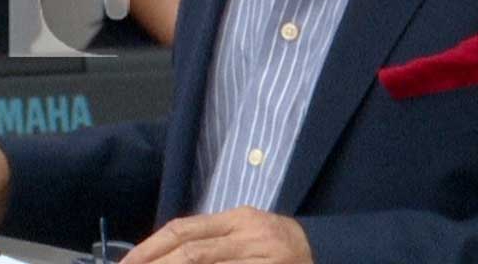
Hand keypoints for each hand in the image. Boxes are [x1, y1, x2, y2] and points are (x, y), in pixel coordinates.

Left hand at [122, 208, 311, 263]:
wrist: (326, 252)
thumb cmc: (276, 243)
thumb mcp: (245, 230)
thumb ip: (211, 239)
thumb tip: (162, 255)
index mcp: (238, 218)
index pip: (184, 230)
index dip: (150, 248)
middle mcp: (249, 236)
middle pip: (192, 253)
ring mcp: (261, 259)